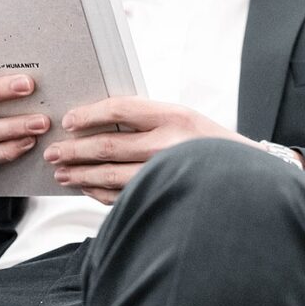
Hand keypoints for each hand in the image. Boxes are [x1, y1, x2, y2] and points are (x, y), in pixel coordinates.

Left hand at [43, 96, 257, 204]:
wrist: (250, 178)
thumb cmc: (212, 146)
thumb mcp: (185, 120)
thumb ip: (148, 121)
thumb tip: (99, 124)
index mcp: (174, 115)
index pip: (119, 109)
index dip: (89, 114)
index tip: (69, 120)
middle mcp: (169, 144)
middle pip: (107, 145)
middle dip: (74, 150)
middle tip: (54, 151)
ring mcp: (165, 174)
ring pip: (109, 175)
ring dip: (80, 174)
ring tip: (62, 173)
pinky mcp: (163, 196)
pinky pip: (121, 196)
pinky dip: (99, 193)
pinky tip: (86, 189)